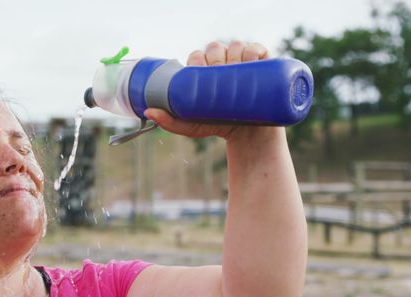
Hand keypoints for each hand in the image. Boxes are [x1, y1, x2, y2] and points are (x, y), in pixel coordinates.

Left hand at [144, 40, 269, 140]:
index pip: (198, 55)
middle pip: (216, 48)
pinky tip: (251, 62)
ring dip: (234, 54)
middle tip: (220, 77)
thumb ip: (170, 122)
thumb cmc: (217, 126)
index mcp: (203, 71)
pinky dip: (254, 51)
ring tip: (236, 74)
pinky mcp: (262, 64)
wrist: (249, 137)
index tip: (202, 74)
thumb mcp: (191, 127)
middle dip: (216, 58)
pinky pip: (256, 48)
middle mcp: (222, 63)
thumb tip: (148, 113)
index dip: (198, 61)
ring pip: (236, 46)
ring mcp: (242, 62)